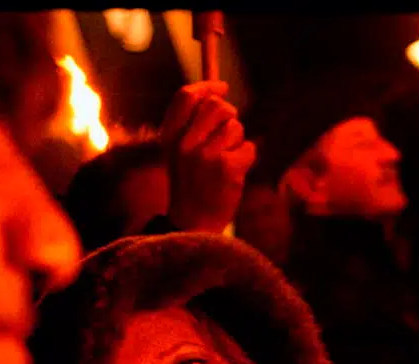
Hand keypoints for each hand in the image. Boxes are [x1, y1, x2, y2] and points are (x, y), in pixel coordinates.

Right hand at [158, 81, 256, 233]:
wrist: (194, 223)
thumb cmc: (192, 184)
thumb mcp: (180, 152)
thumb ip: (192, 123)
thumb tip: (218, 90)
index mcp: (169, 136)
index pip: (186, 96)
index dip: (208, 87)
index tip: (222, 86)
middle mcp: (184, 143)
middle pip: (217, 106)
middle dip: (229, 116)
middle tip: (228, 134)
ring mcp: (205, 155)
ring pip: (236, 127)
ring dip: (237, 143)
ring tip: (226, 162)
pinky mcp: (226, 167)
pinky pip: (248, 148)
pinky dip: (246, 160)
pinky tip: (234, 175)